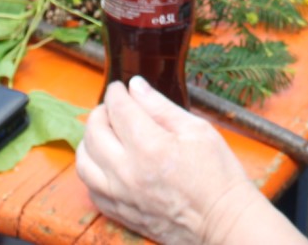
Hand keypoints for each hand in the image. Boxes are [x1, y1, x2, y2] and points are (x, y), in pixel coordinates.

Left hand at [77, 78, 269, 244]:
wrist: (223, 221)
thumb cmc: (218, 176)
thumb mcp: (197, 130)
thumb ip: (161, 107)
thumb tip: (136, 86)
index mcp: (150, 147)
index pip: (118, 109)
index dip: (116, 93)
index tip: (120, 88)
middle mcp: (128, 172)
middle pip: (94, 132)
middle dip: (100, 112)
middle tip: (113, 107)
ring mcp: (121, 196)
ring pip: (84, 163)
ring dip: (89, 141)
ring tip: (105, 133)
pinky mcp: (120, 213)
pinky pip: (90, 189)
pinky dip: (92, 170)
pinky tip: (106, 162)